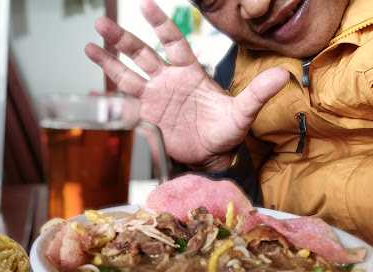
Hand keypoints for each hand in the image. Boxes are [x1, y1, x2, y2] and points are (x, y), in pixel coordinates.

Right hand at [85, 0, 288, 170]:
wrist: (212, 155)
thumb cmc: (226, 131)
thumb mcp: (242, 113)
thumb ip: (257, 94)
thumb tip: (284, 75)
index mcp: (189, 72)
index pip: (172, 41)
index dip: (159, 24)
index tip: (145, 5)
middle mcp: (167, 80)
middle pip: (142, 54)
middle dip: (122, 38)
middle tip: (101, 22)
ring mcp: (154, 98)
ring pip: (128, 75)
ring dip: (109, 61)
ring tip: (89, 46)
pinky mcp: (146, 117)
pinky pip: (125, 104)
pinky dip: (109, 97)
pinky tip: (91, 87)